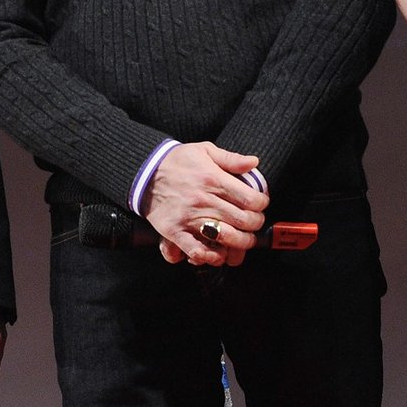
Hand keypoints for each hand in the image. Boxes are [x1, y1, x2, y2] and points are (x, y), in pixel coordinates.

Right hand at [144, 142, 267, 266]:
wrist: (145, 172)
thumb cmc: (177, 161)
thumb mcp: (204, 150)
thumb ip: (231, 158)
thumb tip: (254, 162)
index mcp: (213, 179)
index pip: (250, 199)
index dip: (262, 204)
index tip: (260, 204)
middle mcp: (204, 199)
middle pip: (243, 220)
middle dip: (255, 224)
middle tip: (255, 222)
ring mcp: (189, 217)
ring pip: (226, 237)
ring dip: (241, 242)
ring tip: (243, 239)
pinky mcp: (175, 231)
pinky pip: (197, 251)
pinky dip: (211, 256)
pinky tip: (218, 253)